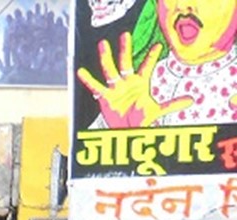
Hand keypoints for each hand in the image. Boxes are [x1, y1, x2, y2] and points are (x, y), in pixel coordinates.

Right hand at [75, 34, 191, 128]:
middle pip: (126, 62)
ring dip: (106, 58)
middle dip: (126, 49)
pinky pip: (95, 87)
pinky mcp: (104, 97)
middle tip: (125, 35)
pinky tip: (81, 71)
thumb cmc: (140, 120)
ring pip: (110, 70)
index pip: (147, 66)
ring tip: (103, 45)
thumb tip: (191, 100)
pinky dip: (88, 80)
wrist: (126, 132)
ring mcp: (115, 88)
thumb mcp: (157, 111)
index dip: (152, 57)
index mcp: (140, 83)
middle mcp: (127, 82)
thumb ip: (173, 104)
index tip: (158, 46)